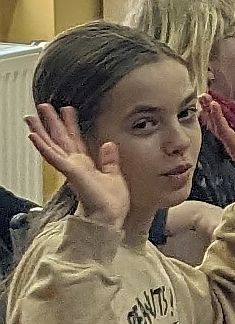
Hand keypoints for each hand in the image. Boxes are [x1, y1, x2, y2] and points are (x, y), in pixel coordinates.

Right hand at [25, 103, 129, 228]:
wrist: (109, 217)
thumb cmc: (111, 202)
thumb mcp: (114, 176)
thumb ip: (109, 161)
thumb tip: (108, 145)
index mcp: (84, 164)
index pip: (75, 139)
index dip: (70, 124)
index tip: (67, 109)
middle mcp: (74, 164)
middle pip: (59, 139)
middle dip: (51, 122)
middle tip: (43, 106)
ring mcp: (70, 168)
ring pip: (51, 144)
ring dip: (41, 130)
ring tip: (31, 116)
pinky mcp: (69, 172)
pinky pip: (53, 156)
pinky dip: (42, 146)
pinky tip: (33, 136)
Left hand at [201, 96, 234, 197]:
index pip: (224, 130)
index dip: (218, 117)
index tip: (213, 103)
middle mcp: (231, 145)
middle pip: (216, 126)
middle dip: (209, 111)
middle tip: (202, 96)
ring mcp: (232, 145)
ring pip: (217, 127)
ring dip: (210, 113)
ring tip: (205, 100)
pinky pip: (222, 128)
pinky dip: (217, 118)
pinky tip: (215, 112)